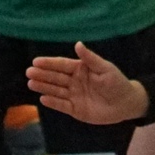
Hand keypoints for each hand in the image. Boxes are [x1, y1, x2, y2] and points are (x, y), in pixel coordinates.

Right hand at [27, 44, 150, 124]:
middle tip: (29, 72)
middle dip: (42, 75)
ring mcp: (74, 96)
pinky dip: (53, 102)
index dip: (49, 63)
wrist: (126, 103)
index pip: (62, 65)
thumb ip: (90, 58)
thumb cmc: (117, 83)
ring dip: (43, 87)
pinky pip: (62, 106)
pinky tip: (43, 98)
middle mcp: (74, 82)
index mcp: (80, 69)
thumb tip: (77, 44)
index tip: (36, 61)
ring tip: (31, 83)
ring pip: (56, 91)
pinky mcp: (75, 109)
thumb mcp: (105, 68)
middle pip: (55, 77)